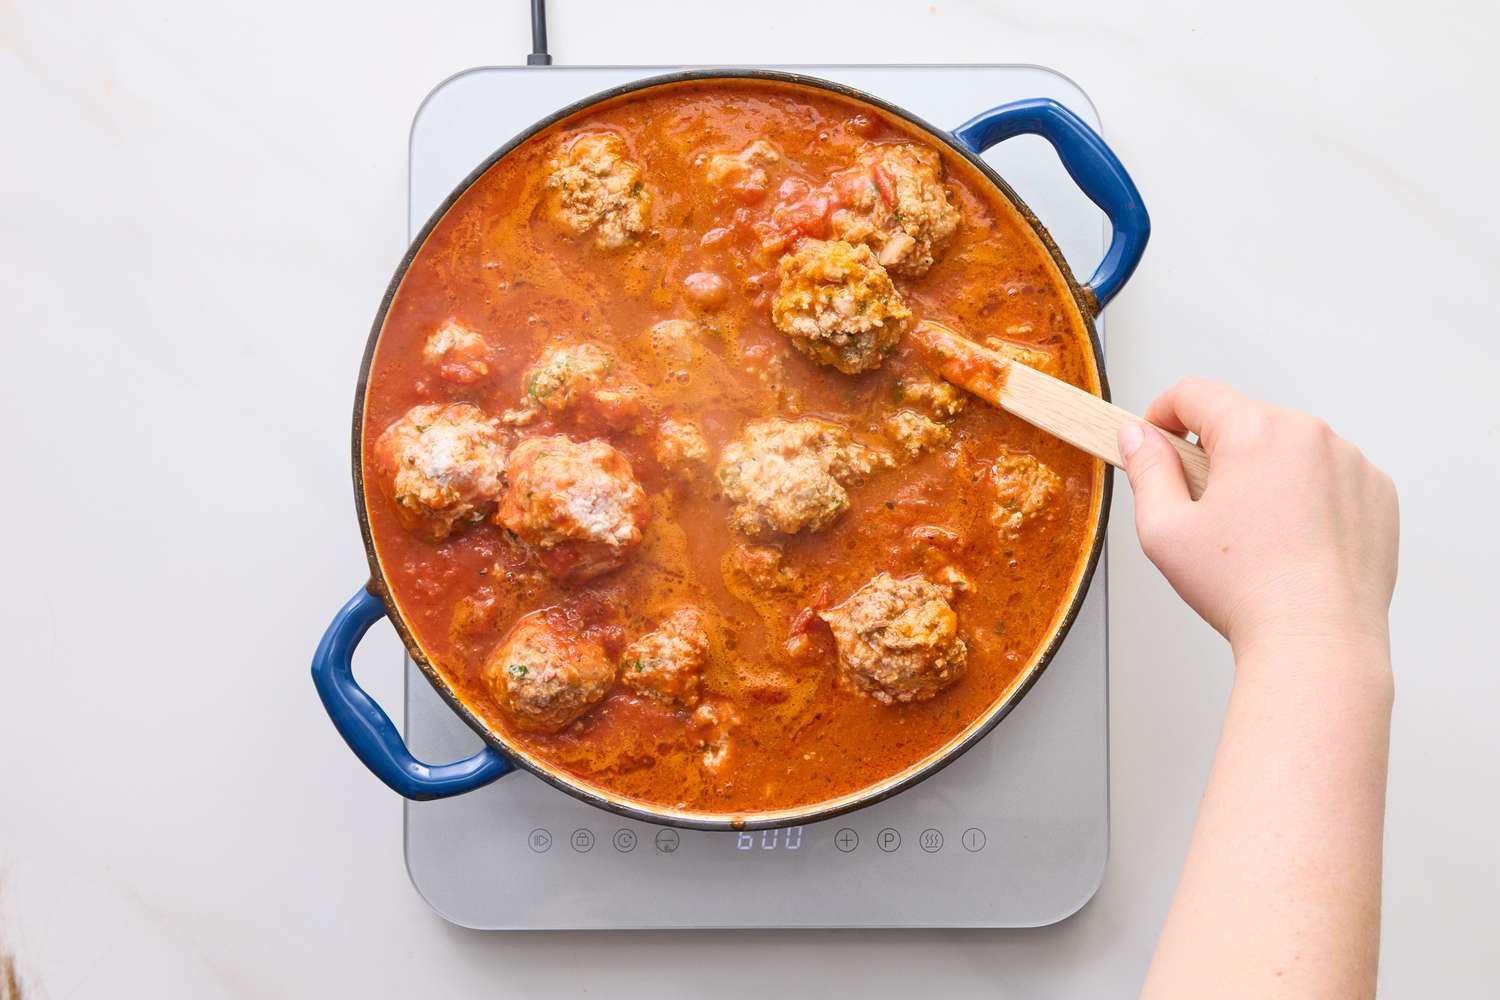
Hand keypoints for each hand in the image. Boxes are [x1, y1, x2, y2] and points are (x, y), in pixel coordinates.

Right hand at [1118, 379, 1398, 657]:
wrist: (1317, 642)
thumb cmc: (1245, 592)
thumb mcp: (1165, 531)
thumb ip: (1146, 470)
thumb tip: (1138, 436)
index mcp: (1254, 433)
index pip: (1194, 394)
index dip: (1163, 413)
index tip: (1157, 439)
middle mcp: (1310, 434)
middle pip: (1244, 421)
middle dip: (1218, 453)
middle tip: (1206, 509)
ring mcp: (1352, 461)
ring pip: (1289, 448)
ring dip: (1266, 472)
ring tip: (1257, 534)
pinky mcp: (1377, 491)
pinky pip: (1330, 474)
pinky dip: (1309, 494)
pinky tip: (1294, 541)